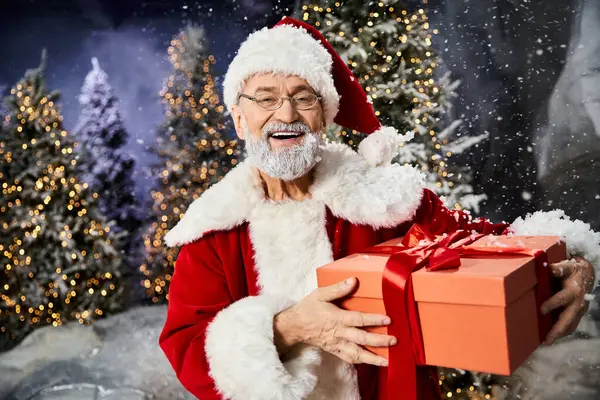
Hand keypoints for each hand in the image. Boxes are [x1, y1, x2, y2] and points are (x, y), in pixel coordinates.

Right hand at [274, 277, 395, 366]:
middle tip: (394, 341)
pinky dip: (361, 361)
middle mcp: (339, 333)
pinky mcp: (334, 350)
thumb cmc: (308, 308)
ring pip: (357, 353)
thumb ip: (338, 288)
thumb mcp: (320, 294)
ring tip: (388, 360)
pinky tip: (371, 362)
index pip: (359, 319)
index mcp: (337, 318)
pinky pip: (349, 358)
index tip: (388, 320)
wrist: (294, 326)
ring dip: (373, 358)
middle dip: (379, 341)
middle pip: (362, 338)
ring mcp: (337, 344)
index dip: (374, 320)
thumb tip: (354, 280)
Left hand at [541, 257, 595, 344]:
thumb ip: (559, 268)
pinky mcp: (578, 314)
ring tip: (547, 342)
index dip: (552, 304)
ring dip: (559, 334)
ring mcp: (579, 310)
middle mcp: (577, 302)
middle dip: (557, 329)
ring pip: (570, 325)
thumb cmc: (573, 270)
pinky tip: (552, 338)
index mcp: (573, 290)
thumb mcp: (567, 266)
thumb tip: (551, 268)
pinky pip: (571, 326)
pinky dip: (562, 332)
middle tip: (547, 339)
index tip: (541, 310)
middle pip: (568, 318)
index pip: (562, 299)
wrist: (587, 275)